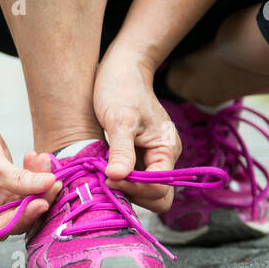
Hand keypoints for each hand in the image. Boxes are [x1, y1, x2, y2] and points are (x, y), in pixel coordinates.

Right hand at [0, 110, 59, 237]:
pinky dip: (33, 180)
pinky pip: (23, 194)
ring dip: (37, 188)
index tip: (41, 203)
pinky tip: (38, 162)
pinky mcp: (2, 195)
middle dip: (33, 201)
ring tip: (44, 163)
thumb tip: (48, 184)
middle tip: (52, 184)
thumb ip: (20, 178)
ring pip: (22, 207)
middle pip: (12, 220)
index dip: (19, 218)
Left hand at [92, 55, 181, 212]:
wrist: (121, 71)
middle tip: (106, 182)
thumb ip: (121, 150)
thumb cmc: (122, 89)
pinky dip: (119, 180)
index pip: (160, 188)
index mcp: (166, 149)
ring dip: (124, 189)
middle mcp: (163, 157)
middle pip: (157, 197)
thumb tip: (118, 177)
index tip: (110, 179)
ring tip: (102, 175)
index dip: (136, 189)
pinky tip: (103, 172)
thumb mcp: (120, 119)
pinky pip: (133, 179)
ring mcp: (150, 158)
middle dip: (133, 195)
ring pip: (143, 191)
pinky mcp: (137, 156)